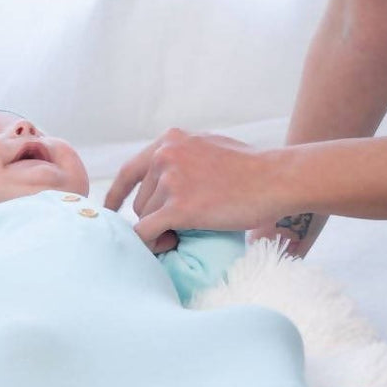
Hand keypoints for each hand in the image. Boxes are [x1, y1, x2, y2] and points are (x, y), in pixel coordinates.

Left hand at [104, 128, 282, 249]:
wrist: (276, 178)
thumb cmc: (250, 168)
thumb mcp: (208, 146)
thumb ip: (181, 156)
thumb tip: (161, 172)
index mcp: (170, 141)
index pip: (130, 171)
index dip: (117, 194)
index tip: (110, 210)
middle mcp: (165, 156)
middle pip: (140, 200)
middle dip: (154, 217)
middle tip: (178, 227)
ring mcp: (171, 180)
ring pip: (145, 218)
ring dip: (161, 230)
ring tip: (186, 232)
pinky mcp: (179, 207)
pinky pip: (148, 233)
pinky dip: (152, 244)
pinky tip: (167, 246)